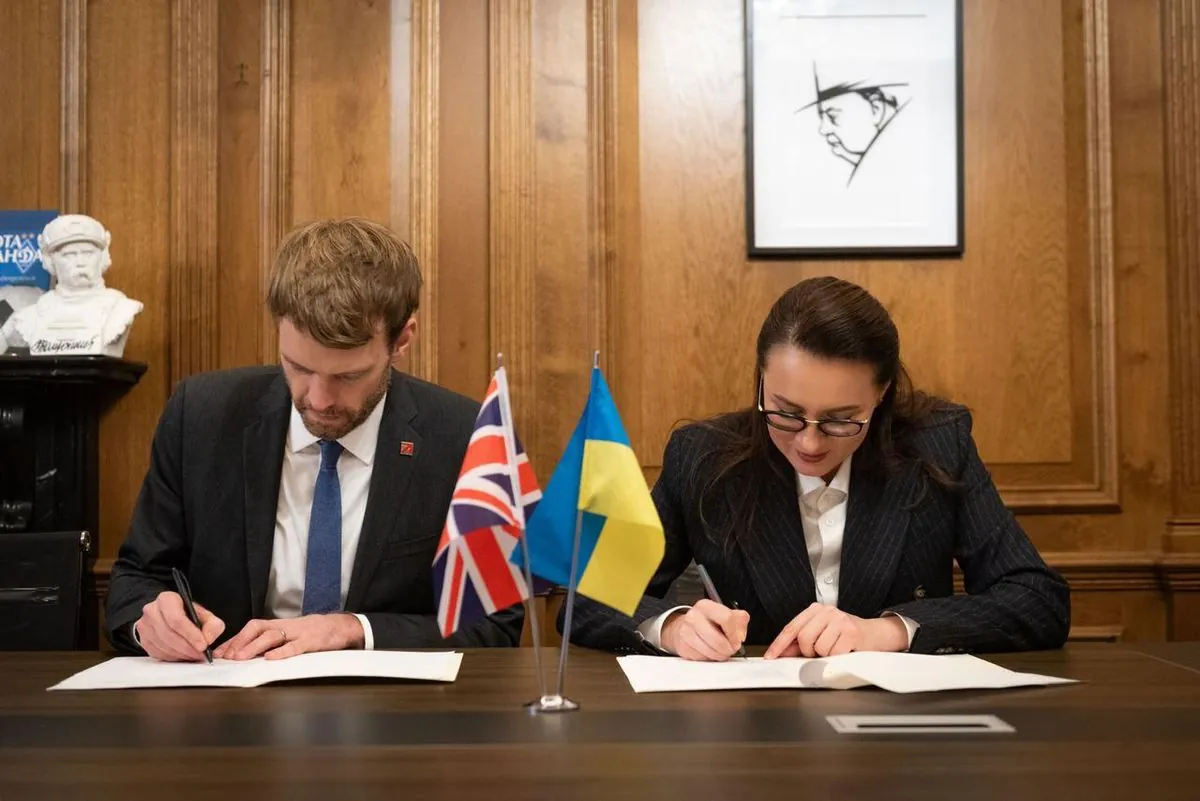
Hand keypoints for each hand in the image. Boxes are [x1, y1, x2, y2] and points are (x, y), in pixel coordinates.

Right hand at [135, 591, 224, 662]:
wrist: (169, 616)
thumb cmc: (187, 615)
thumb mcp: (205, 614)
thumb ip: (212, 625)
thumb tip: (208, 638)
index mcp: (166, 599)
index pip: (177, 619)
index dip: (191, 635)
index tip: (203, 645)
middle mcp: (151, 611)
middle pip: (169, 634)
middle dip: (188, 648)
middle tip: (201, 654)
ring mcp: (144, 626)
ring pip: (163, 646)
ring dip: (182, 654)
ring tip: (195, 656)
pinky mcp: (143, 640)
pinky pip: (158, 654)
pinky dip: (173, 658)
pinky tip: (184, 656)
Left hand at [213, 613, 364, 660]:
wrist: (343, 626)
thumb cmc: (315, 633)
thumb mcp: (292, 635)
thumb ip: (273, 643)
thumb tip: (248, 655)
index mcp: (280, 625)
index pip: (252, 628)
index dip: (235, 639)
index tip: (219, 652)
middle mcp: (286, 626)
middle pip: (258, 628)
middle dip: (239, 641)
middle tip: (226, 656)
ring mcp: (299, 632)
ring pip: (272, 636)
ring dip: (253, 646)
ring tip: (240, 657)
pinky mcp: (313, 641)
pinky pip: (296, 646)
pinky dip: (282, 652)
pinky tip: (271, 659)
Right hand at [660, 599, 749, 660]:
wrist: (685, 627)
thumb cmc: (708, 622)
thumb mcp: (726, 614)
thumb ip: (740, 621)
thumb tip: (740, 636)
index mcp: (706, 606)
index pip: (727, 618)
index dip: (735, 633)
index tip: (737, 639)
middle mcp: (694, 617)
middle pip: (719, 640)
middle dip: (728, 648)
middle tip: (730, 648)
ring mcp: (686, 632)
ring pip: (711, 652)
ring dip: (720, 655)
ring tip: (720, 650)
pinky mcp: (684, 647)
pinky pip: (703, 659)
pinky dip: (709, 658)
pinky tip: (709, 650)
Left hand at [763, 603, 907, 658]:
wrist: (877, 634)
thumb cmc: (847, 636)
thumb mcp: (822, 634)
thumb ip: (801, 642)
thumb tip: (782, 653)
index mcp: (816, 610)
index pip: (792, 627)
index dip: (779, 644)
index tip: (771, 657)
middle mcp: (827, 611)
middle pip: (803, 638)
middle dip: (808, 651)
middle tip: (820, 653)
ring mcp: (840, 620)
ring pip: (818, 647)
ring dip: (825, 655)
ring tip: (836, 649)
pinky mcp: (851, 632)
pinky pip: (833, 653)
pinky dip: (837, 658)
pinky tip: (845, 650)